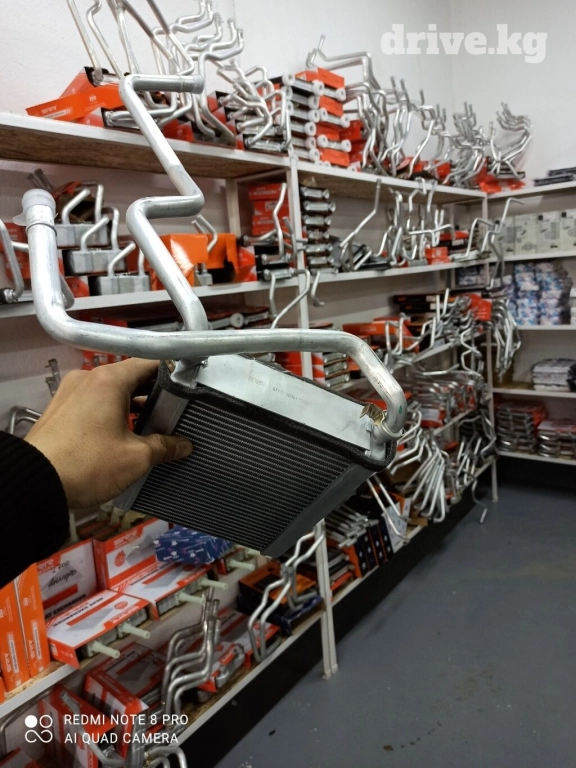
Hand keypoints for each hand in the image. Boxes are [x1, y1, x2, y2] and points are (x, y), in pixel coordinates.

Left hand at [25, 358, 192, 507]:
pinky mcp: (61, 410)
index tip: (185, 386)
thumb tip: (182, 445)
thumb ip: (164, 446)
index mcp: (109, 380)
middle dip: (152, 395)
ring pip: (111, 391)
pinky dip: (110, 413)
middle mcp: (88, 379)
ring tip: (147, 429)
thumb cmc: (82, 464)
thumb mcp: (136, 457)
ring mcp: (71, 393)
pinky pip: (93, 403)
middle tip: (170, 413)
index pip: (149, 362)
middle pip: (130, 377)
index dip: (172, 373)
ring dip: (131, 406)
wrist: (36, 482)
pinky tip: (121, 435)